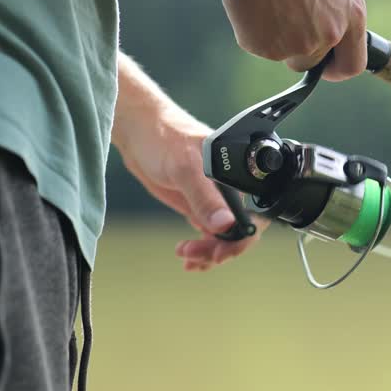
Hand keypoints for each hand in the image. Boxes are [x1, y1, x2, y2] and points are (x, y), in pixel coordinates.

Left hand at [115, 102, 261, 271]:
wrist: (137, 132)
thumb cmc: (164, 138)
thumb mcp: (185, 168)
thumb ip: (205, 197)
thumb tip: (226, 225)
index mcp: (237, 178)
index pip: (253, 216)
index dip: (241, 239)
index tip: (220, 253)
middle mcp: (230, 190)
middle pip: (239, 231)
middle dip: (221, 250)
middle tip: (198, 257)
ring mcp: (213, 199)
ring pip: (223, 236)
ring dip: (208, 252)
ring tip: (187, 256)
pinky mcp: (198, 204)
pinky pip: (208, 233)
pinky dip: (201, 248)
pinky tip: (187, 255)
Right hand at [213, 0, 367, 82]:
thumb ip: (331, 4)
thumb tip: (324, 20)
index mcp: (352, 13)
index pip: (354, 63)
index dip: (338, 68)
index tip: (327, 68)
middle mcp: (331, 33)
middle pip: (314, 61)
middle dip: (300, 51)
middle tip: (283, 24)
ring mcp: (301, 44)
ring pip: (286, 54)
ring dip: (276, 38)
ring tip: (266, 0)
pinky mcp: (270, 48)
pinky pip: (260, 46)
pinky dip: (254, 31)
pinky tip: (252, 3)